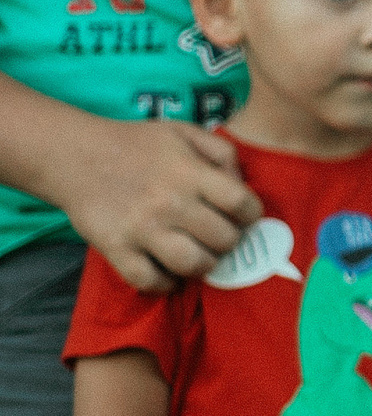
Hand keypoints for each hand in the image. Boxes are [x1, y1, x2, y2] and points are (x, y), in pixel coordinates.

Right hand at [59, 120, 260, 291]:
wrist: (75, 155)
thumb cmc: (137, 144)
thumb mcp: (185, 132)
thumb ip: (222, 153)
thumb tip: (241, 184)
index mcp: (190, 172)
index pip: (241, 204)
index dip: (251, 215)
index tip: (243, 217)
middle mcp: (169, 202)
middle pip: (223, 239)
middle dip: (230, 242)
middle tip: (220, 238)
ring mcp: (141, 228)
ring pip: (193, 264)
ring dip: (204, 265)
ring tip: (200, 255)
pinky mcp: (115, 248)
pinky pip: (150, 281)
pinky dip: (165, 283)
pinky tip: (169, 271)